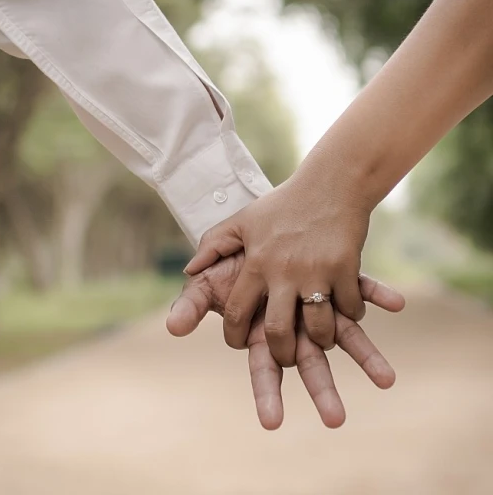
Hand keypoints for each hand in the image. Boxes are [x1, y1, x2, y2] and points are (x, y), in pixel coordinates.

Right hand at [168, 254, 403, 429]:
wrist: (260, 232)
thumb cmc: (233, 263)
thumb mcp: (209, 282)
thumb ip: (192, 304)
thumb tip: (172, 327)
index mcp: (264, 329)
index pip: (263, 367)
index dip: (266, 393)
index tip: (271, 422)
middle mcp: (296, 323)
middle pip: (309, 361)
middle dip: (321, 389)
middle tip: (335, 419)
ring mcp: (319, 304)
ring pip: (343, 335)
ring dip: (365, 356)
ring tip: (387, 379)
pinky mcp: (337, 279)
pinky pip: (360, 289)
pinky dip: (377, 295)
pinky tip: (397, 303)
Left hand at [184, 178, 371, 366]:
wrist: (329, 183)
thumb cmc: (283, 205)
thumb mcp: (243, 220)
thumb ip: (213, 244)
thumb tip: (189, 270)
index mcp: (256, 263)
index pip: (236, 313)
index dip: (235, 336)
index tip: (241, 343)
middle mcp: (283, 271)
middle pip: (278, 332)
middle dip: (281, 354)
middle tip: (286, 356)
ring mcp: (316, 270)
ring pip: (318, 327)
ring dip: (320, 340)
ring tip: (319, 338)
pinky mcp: (346, 267)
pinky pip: (349, 307)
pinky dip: (350, 314)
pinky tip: (345, 311)